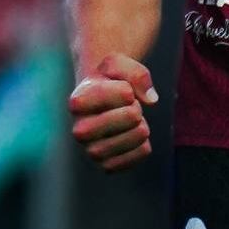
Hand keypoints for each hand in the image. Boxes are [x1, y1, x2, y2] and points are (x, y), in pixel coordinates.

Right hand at [68, 53, 158, 172]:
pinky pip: (139, 155)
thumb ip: (136, 73)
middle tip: (130, 106)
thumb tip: (151, 100)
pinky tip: (133, 135)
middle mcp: (79, 130)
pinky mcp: (107, 165)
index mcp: (77, 101)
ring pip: (133, 138)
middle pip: (126, 118)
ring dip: (141, 126)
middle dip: (134, 108)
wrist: (103, 101)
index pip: (112, 94)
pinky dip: (143, 144)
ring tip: (132, 120)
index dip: (126, 89)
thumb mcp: (118, 63)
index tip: (122, 89)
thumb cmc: (110, 80)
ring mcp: (92, 151)